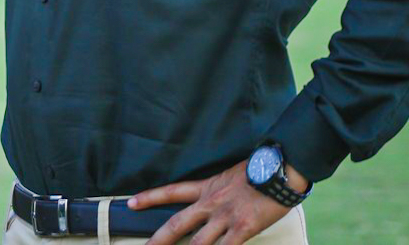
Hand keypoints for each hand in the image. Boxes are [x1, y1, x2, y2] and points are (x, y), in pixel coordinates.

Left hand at [130, 160, 304, 244]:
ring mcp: (225, 218)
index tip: (131, 203)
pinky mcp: (242, 229)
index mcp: (206, 188)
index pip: (171, 192)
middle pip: (177, 224)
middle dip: (159, 239)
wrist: (278, 171)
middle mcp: (210, 204)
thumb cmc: (257, 171)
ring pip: (198, 243)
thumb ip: (217, 189)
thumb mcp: (229, 175)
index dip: (150, 198)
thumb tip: (212, 199)